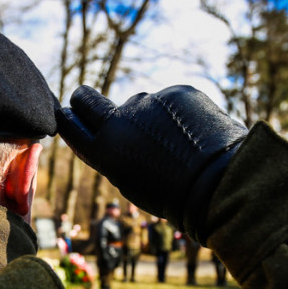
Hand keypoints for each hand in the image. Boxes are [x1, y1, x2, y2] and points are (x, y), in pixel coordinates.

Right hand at [57, 85, 246, 241]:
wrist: (218, 184)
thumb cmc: (175, 196)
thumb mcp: (132, 182)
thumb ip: (115, 154)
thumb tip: (109, 134)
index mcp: (104, 150)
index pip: (69, 123)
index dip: (69, 118)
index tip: (70, 115)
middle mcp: (119, 121)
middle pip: (86, 98)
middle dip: (86, 100)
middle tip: (97, 108)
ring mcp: (147, 102)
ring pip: (141, 106)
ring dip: (151, 118)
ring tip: (178, 145)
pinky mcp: (176, 92)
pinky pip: (171, 102)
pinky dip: (180, 115)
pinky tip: (196, 135)